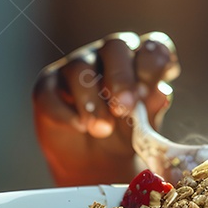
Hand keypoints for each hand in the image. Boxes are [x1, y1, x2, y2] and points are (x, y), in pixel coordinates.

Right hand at [32, 32, 179, 185]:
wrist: (95, 162)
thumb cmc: (126, 134)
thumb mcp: (144, 126)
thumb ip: (151, 108)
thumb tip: (160, 93)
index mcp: (140, 60)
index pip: (152, 46)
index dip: (153, 64)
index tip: (149, 92)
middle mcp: (109, 56)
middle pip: (115, 46)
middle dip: (121, 78)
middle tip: (124, 109)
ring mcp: (77, 66)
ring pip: (80, 68)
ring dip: (92, 101)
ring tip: (102, 129)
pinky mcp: (47, 86)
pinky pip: (50, 92)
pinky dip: (65, 112)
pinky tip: (79, 127)